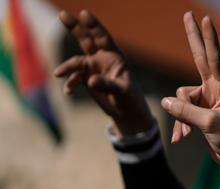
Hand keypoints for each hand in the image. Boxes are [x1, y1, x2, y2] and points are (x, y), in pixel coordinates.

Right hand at [54, 10, 152, 135]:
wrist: (126, 112)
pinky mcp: (86, 79)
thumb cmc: (130, 99)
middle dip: (75, 27)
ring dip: (67, 66)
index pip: (103, 38)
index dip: (94, 25)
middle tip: (62, 14)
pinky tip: (68, 92)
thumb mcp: (121, 91)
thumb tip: (90, 81)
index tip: (84, 13)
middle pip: (86, 40)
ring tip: (58, 74)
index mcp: (114, 57)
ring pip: (76, 61)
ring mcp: (93, 68)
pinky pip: (74, 78)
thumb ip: (106, 84)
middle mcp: (102, 59)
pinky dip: (70, 83)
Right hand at [161, 13, 219, 184]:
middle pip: (199, 57)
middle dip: (193, 37)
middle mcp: (216, 88)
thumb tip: (166, 102)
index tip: (206, 19)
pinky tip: (181, 139)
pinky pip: (181, 110)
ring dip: (181, 116)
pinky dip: (180, 125)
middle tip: (188, 14)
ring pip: (181, 96)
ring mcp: (207, 98)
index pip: (214, 57)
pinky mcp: (200, 110)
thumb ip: (187, 112)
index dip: (208, 38)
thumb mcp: (209, 125)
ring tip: (189, 132)